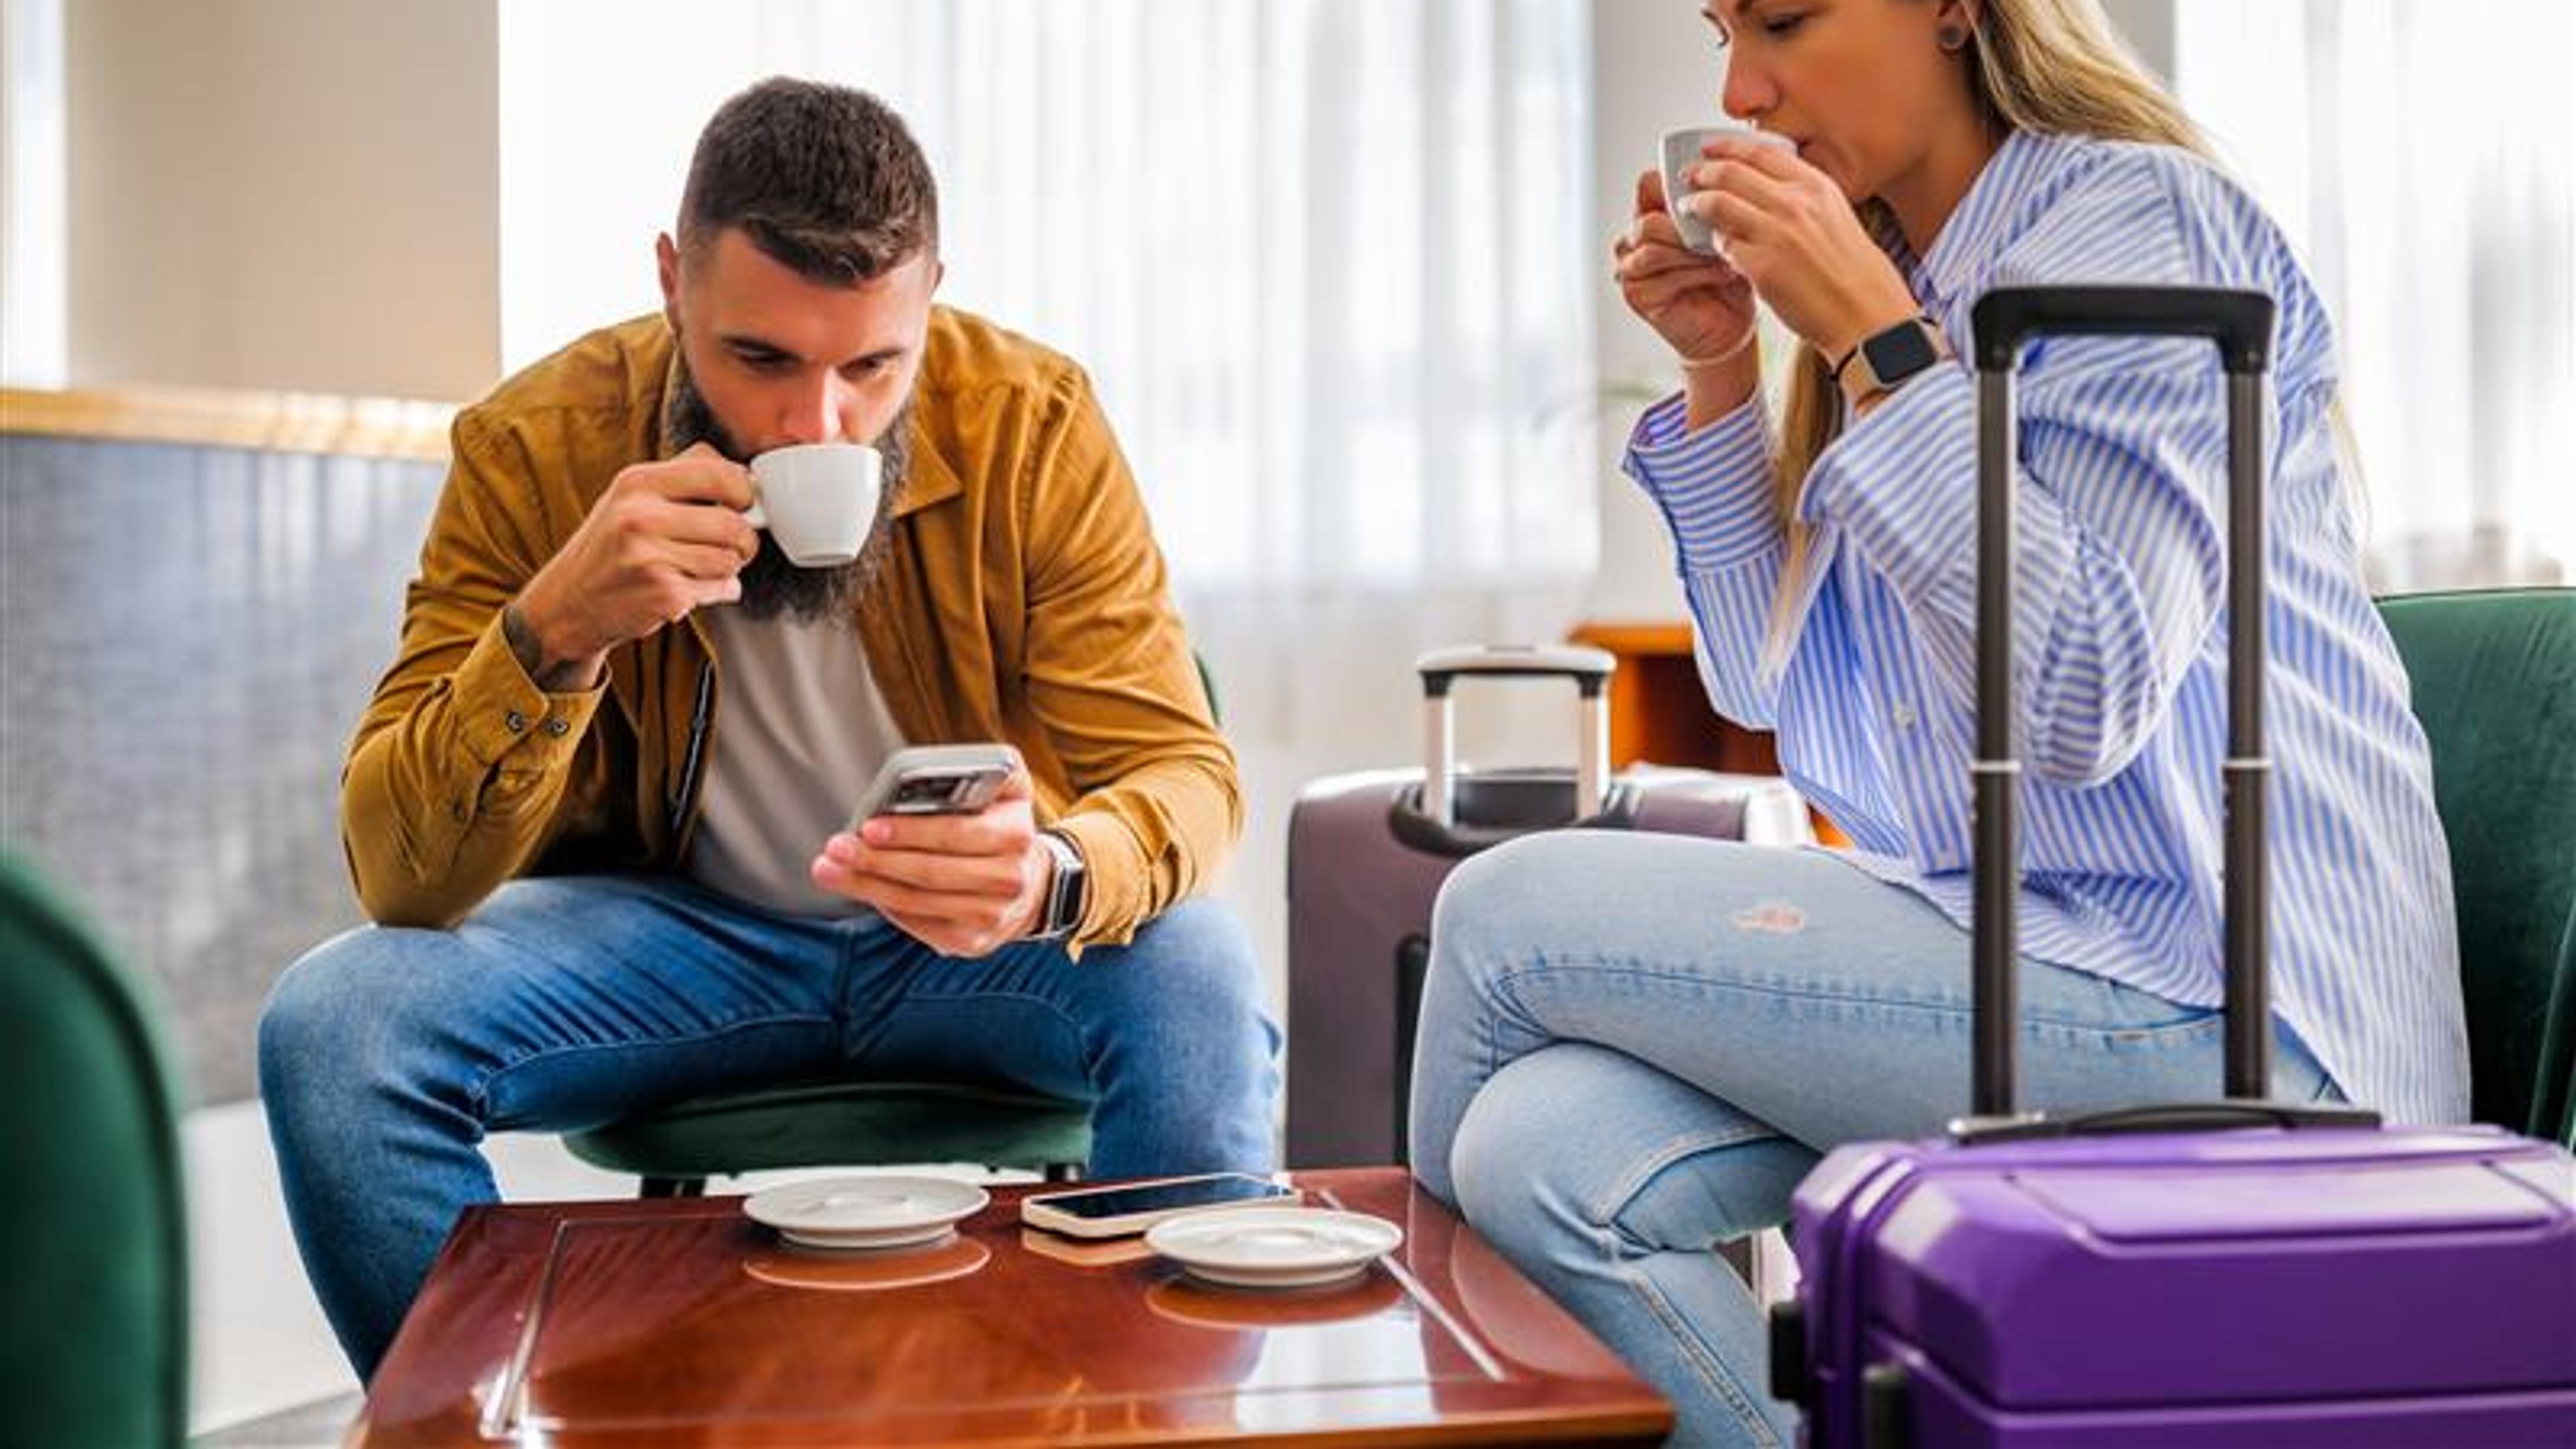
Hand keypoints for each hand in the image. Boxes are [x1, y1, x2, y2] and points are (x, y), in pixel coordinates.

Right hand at [510, 443, 761, 685]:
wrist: (567, 602)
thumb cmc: (610, 547)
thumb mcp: (631, 496)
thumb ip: (683, 476)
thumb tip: (745, 475)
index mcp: (637, 482)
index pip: (721, 474)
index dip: (745, 492)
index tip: (743, 504)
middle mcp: (640, 516)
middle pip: (734, 523)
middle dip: (743, 539)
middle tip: (732, 545)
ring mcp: (650, 557)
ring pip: (731, 559)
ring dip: (728, 568)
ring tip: (701, 567)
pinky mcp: (664, 594)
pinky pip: (721, 589)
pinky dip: (716, 592)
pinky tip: (689, 589)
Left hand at [809, 768, 1053, 957]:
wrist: (1032, 885)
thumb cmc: (999, 827)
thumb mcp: (1004, 790)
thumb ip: (979, 769)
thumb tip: (916, 778)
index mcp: (1016, 833)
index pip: (957, 834)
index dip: (910, 832)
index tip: (869, 827)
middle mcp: (1010, 879)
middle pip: (930, 872)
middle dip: (876, 860)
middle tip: (836, 848)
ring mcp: (992, 916)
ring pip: (917, 901)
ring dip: (867, 885)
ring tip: (829, 870)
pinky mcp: (971, 941)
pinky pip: (918, 924)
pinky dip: (885, 905)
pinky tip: (861, 888)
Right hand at [1613, 166, 1760, 369]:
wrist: (1732, 325)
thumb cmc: (1730, 277)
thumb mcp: (1728, 232)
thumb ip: (1717, 207)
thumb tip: (1728, 176)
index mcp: (1653, 214)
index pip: (1650, 184)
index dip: (1676, 182)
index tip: (1712, 185)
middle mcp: (1636, 237)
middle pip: (1648, 210)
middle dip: (1687, 217)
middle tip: (1721, 223)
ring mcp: (1631, 265)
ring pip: (1650, 235)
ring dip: (1691, 243)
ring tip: (1725, 249)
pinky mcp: (1636, 292)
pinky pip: (1660, 271)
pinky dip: (1695, 269)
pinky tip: (1723, 270)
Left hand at [1685, 136, 1920, 364]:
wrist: (1866, 313)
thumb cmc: (1854, 272)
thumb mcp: (1836, 216)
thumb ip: (1802, 199)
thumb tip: (1765, 189)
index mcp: (1816, 186)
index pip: (1760, 151)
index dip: (1727, 147)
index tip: (1709, 148)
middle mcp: (1795, 203)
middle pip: (1731, 173)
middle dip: (1702, 172)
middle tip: (1688, 178)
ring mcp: (1777, 233)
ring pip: (1718, 204)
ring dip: (1697, 205)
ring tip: (1688, 209)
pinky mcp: (1762, 266)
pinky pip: (1723, 246)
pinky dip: (1713, 244)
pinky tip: (1712, 249)